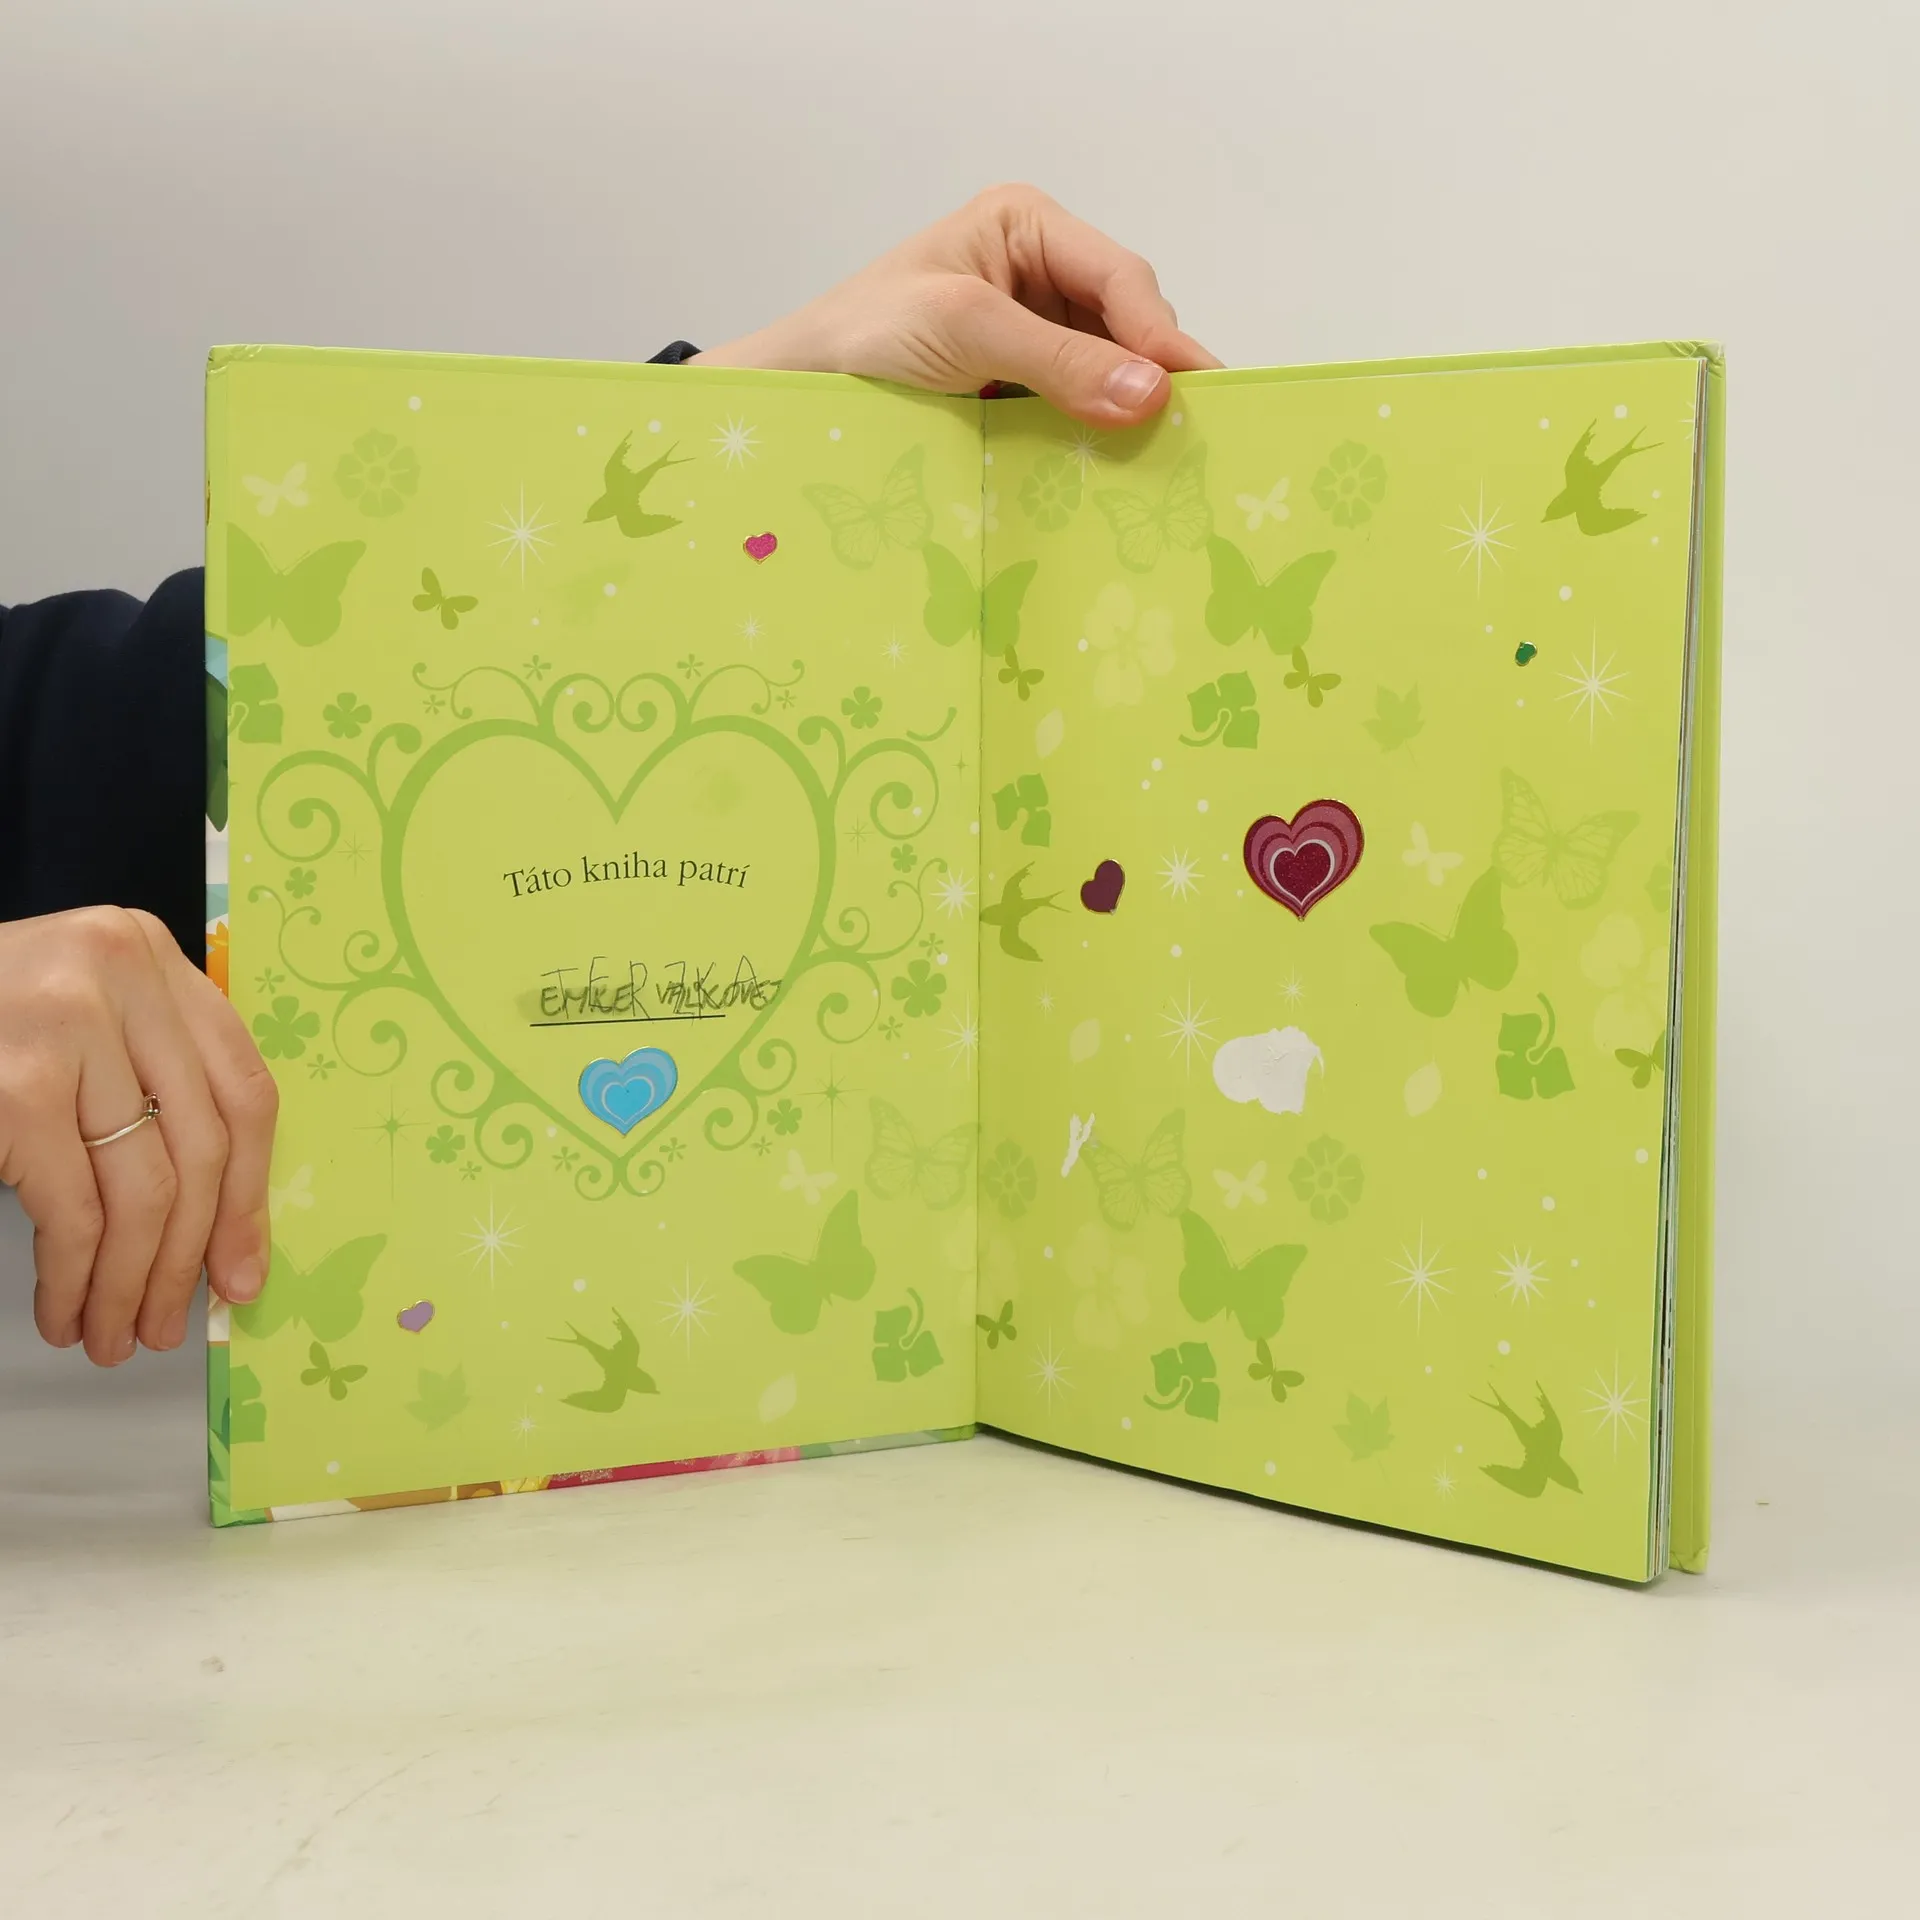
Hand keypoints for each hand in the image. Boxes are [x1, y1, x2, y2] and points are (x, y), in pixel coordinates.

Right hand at [0, 908, 275, 1363]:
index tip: (243, 1274)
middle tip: (169, 1325)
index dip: (249, 1194)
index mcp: (151, 955)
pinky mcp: (15, 1087)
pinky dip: (74, 1276)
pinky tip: (64, 1311)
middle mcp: (122, 975)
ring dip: (130, 1282)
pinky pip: (74, 1208)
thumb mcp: (82, 1021)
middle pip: (200, 1146)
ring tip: (115, 1334)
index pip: (242, 1088)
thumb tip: (220, 1234)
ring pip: (144, 1187)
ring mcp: (68, 1025)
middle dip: (188, 1256)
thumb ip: (152, 1083)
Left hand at [693, 184, 1220, 424]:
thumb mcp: (965, 331)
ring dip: (1126, 413)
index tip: (1196, 392)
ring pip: (1110, 372)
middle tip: (1188, 436)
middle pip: (1126, 324)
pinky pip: (1077, 408)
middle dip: (1150, 374)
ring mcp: (1032, 332)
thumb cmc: (863, 336)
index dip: (1160, 336)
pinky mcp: (1021, 386)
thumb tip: (1150, 393)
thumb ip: (1058, 361)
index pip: (1120, 277)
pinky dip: (1094, 436)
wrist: (798, 393)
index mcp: (1027, 225)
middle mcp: (1040, 271)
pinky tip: (1111, 467)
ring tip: (1160, 460)